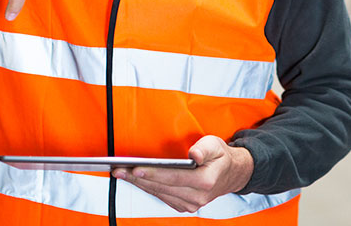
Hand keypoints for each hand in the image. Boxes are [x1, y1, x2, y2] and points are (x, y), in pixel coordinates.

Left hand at [112, 136, 253, 213]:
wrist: (231, 174)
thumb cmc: (220, 156)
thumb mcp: (215, 145)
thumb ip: (204, 149)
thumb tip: (194, 155)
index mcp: (205, 181)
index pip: (174, 177)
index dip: (153, 174)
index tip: (136, 169)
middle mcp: (197, 196)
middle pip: (162, 187)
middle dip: (138, 178)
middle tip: (119, 169)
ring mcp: (191, 204)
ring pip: (160, 193)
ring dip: (139, 184)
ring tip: (122, 173)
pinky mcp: (185, 205)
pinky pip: (162, 197)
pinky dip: (148, 188)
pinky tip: (136, 180)